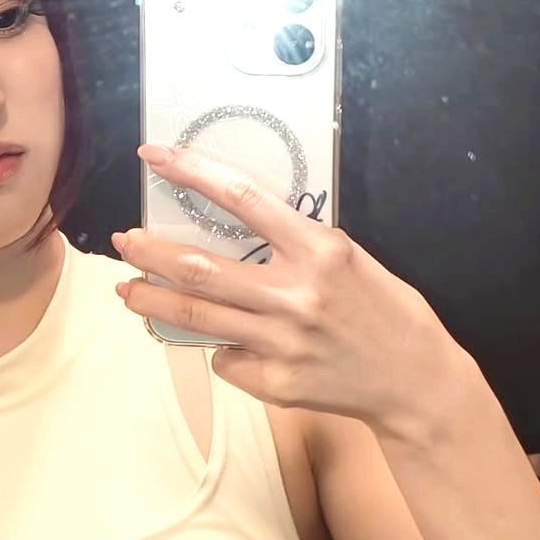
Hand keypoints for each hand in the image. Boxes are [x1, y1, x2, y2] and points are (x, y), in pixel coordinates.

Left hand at [112, 144, 468, 440]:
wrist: (417, 382)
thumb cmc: (385, 310)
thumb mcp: (348, 258)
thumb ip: (295, 244)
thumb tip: (233, 230)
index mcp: (319, 250)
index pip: (242, 198)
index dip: (192, 173)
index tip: (154, 155)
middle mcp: (296, 295)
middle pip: (199, 268)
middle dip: (149, 252)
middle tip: (122, 241)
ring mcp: (282, 343)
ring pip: (196, 318)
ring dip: (152, 301)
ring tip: (127, 289)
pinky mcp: (275, 383)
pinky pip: (226, 359)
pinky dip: (219, 347)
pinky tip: (227, 343)